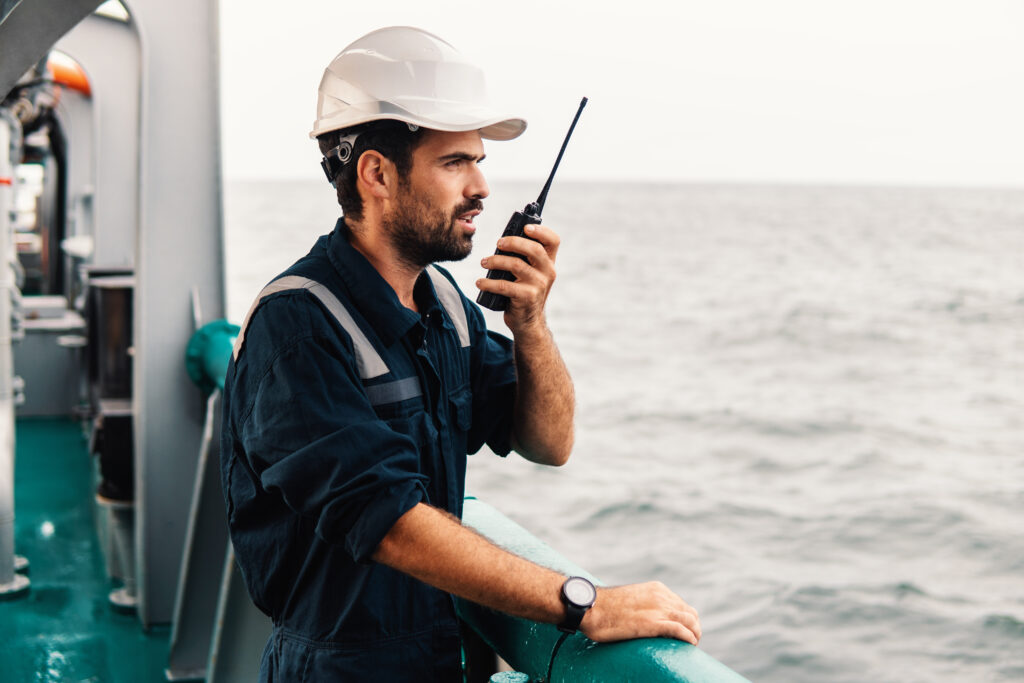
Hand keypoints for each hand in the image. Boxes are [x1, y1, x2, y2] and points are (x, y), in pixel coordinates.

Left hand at [476, 224, 559, 334]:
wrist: (527, 321)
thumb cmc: (523, 291)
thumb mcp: (530, 273)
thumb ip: (523, 257)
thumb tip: (502, 240)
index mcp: (549, 262)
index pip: (553, 240)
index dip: (541, 231)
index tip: (525, 227)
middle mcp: (548, 272)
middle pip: (534, 249)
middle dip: (513, 242)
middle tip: (497, 244)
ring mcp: (539, 285)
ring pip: (516, 265)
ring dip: (496, 261)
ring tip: (484, 262)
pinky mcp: (527, 297)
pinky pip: (505, 285)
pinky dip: (489, 283)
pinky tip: (480, 282)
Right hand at [580, 582, 701, 644]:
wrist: (591, 607)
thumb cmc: (604, 606)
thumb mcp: (630, 598)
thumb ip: (642, 603)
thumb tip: (643, 615)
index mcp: (656, 589)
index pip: (682, 604)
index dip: (687, 619)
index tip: (685, 630)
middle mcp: (660, 596)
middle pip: (690, 613)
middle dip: (694, 628)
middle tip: (690, 640)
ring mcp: (657, 609)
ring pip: (690, 621)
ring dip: (695, 634)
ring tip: (691, 644)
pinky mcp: (652, 624)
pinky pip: (680, 630)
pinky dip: (689, 638)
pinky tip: (689, 645)